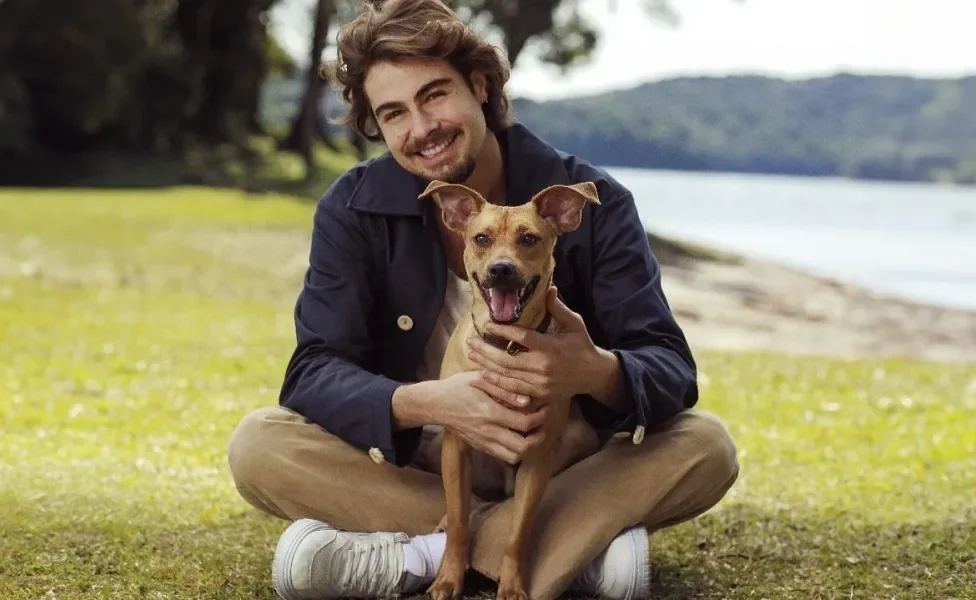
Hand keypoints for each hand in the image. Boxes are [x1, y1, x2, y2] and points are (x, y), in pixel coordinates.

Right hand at [431, 371, 549, 464]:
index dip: (541, 418)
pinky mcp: (480, 447)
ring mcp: (483, 442)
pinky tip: (517, 436)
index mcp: (490, 412)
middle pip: (523, 447)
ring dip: (527, 447)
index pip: (525, 423)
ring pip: (513, 456)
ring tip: (532, 433)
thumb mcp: (480, 379)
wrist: (435, 404)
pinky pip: (502, 456)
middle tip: (543, 425)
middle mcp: (488, 431)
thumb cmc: (458, 387)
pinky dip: (514, 450)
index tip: (545, 408)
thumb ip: (504, 390)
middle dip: (539, 437)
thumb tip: (527, 401)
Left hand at [465, 286, 609, 403]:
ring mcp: (541, 383)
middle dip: (485, 350)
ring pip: (507, 375)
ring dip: (486, 365)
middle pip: (507, 359)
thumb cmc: (581, 345)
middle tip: (470, 341)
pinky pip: (513, 389)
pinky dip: (496, 382)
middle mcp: (544, 367)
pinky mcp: (539, 394)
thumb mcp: (574, 323)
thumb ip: (558, 308)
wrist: (593, 374)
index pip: (521, 338)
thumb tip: (549, 288)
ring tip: (471, 354)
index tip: (487, 324)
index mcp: (551, 347)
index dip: (502, 331)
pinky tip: (483, 374)